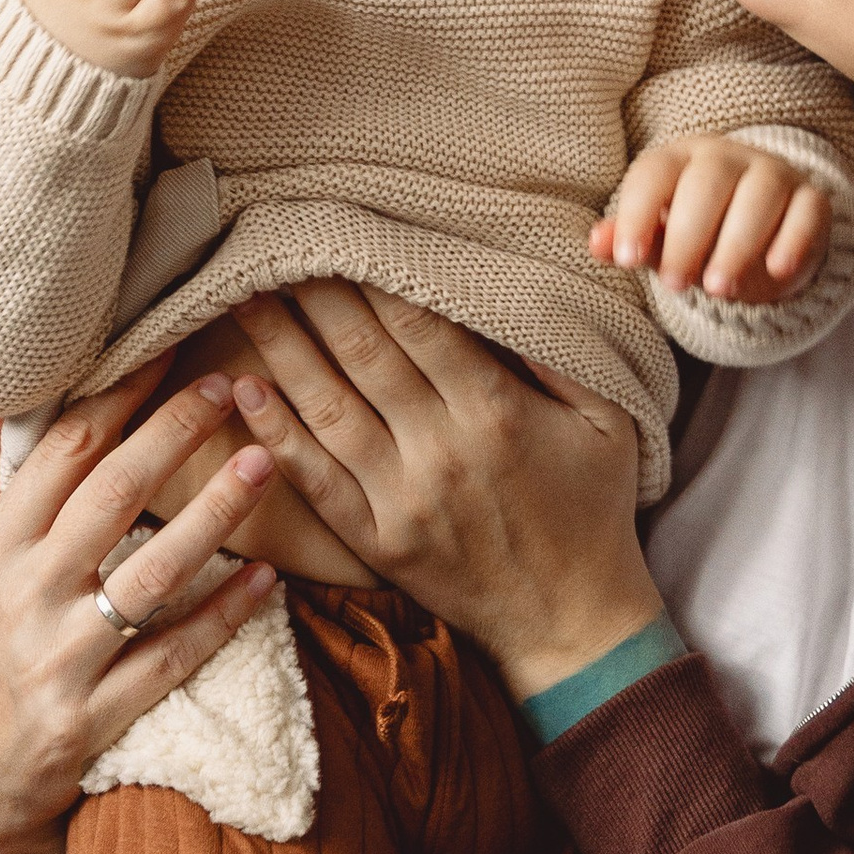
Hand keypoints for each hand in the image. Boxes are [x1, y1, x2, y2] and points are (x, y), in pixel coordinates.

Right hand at [0, 365, 280, 853]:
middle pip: (112, 494)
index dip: (118, 392)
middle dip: (175, 432)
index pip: (61, 449)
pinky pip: (171, 659)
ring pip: (152, 572)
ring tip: (264, 462)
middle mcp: (20, 594)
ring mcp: (57, 659)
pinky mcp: (90, 720)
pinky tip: (267, 580)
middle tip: (229, 385)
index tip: (167, 347)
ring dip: (215, 514)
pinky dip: (222, 617)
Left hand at [227, 283, 664, 700]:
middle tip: (275, 246)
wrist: (571, 621)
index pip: (418, 324)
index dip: (373, 274)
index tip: (339, 232)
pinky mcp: (376, 541)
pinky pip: (315, 479)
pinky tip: (246, 389)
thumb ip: (558, 355)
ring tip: (246, 297)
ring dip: (282, 347)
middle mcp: (442, 450)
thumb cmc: (594, 511)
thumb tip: (507, 290)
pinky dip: (277, 434)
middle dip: (316, 294)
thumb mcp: (608, 423)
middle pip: (363, 353)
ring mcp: (402, 500)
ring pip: (327, 407)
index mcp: (497, 412)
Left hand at [591, 138, 831, 302]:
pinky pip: (807, 211)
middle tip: (676, 283)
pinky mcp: (812, 198)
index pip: (654, 174)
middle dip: (688, 236)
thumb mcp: (662, 240)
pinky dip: (792, 241)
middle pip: (707, 181)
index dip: (637, 215)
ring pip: (759, 194)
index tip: (627, 261)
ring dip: (737, 244)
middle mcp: (727, 157)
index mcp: (680, 159)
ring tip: (718, 288)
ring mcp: (773, 173)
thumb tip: (597, 243)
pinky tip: (776, 272)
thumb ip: (633, 241)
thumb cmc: (700, 234)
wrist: (765, 236)